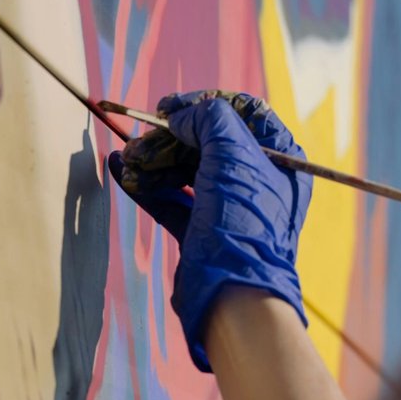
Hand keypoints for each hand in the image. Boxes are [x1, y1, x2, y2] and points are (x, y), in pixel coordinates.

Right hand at [108, 91, 311, 370]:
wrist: (235, 295)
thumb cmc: (242, 220)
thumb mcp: (231, 155)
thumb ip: (208, 120)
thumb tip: (181, 115)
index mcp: (279, 157)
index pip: (242, 113)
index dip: (203, 104)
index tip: (169, 107)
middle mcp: (256, 179)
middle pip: (207, 142)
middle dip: (170, 138)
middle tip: (141, 138)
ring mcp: (228, 207)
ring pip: (186, 170)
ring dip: (154, 161)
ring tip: (126, 159)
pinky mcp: (203, 231)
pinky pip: (172, 199)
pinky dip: (148, 186)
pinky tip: (120, 172)